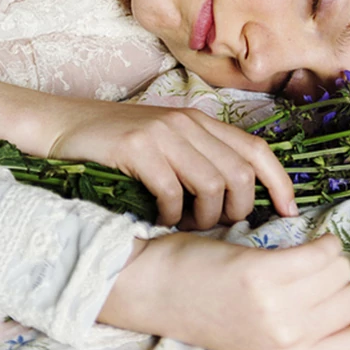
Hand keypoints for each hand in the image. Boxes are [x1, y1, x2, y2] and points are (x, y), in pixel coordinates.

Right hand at [43, 98, 297, 226]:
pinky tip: (160, 219)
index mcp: (200, 122)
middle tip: (218, 227)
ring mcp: (161, 134)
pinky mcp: (136, 148)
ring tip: (188, 226)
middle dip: (237, 210)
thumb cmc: (114, 147)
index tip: (289, 212)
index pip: (256, 150)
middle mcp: (186, 123)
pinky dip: (171, 214)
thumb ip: (199, 161)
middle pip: (239, 174)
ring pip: (211, 185)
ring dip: (205, 217)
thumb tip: (239, 203)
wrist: (60, 128)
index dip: (279, 182)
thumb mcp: (165, 145)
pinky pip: (172, 191)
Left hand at [98, 232, 349, 349]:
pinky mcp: (264, 273)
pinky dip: (319, 241)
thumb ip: (325, 345)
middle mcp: (287, 342)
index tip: (337, 305)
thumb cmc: (213, 311)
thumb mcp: (270, 344)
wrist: (156, 290)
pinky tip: (296, 244)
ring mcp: (276, 308)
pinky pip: (323, 251)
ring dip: (327, 260)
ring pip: (342, 271)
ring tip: (295, 262)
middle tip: (304, 280)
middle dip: (340, 285)